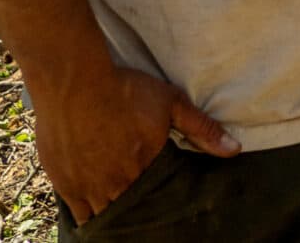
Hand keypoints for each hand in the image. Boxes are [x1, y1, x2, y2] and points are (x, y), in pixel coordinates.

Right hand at [39, 65, 238, 224]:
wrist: (75, 84)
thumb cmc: (124, 90)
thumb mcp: (171, 103)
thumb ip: (201, 129)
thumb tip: (234, 150)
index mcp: (144, 168)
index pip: (158, 197)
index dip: (161, 198)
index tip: (163, 197)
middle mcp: (116, 184)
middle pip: (132, 209)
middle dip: (138, 207)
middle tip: (142, 200)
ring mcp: (88, 187)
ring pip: (105, 214)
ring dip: (114, 212)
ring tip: (121, 204)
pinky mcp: (64, 185)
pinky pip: (79, 215)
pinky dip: (88, 215)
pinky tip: (95, 211)